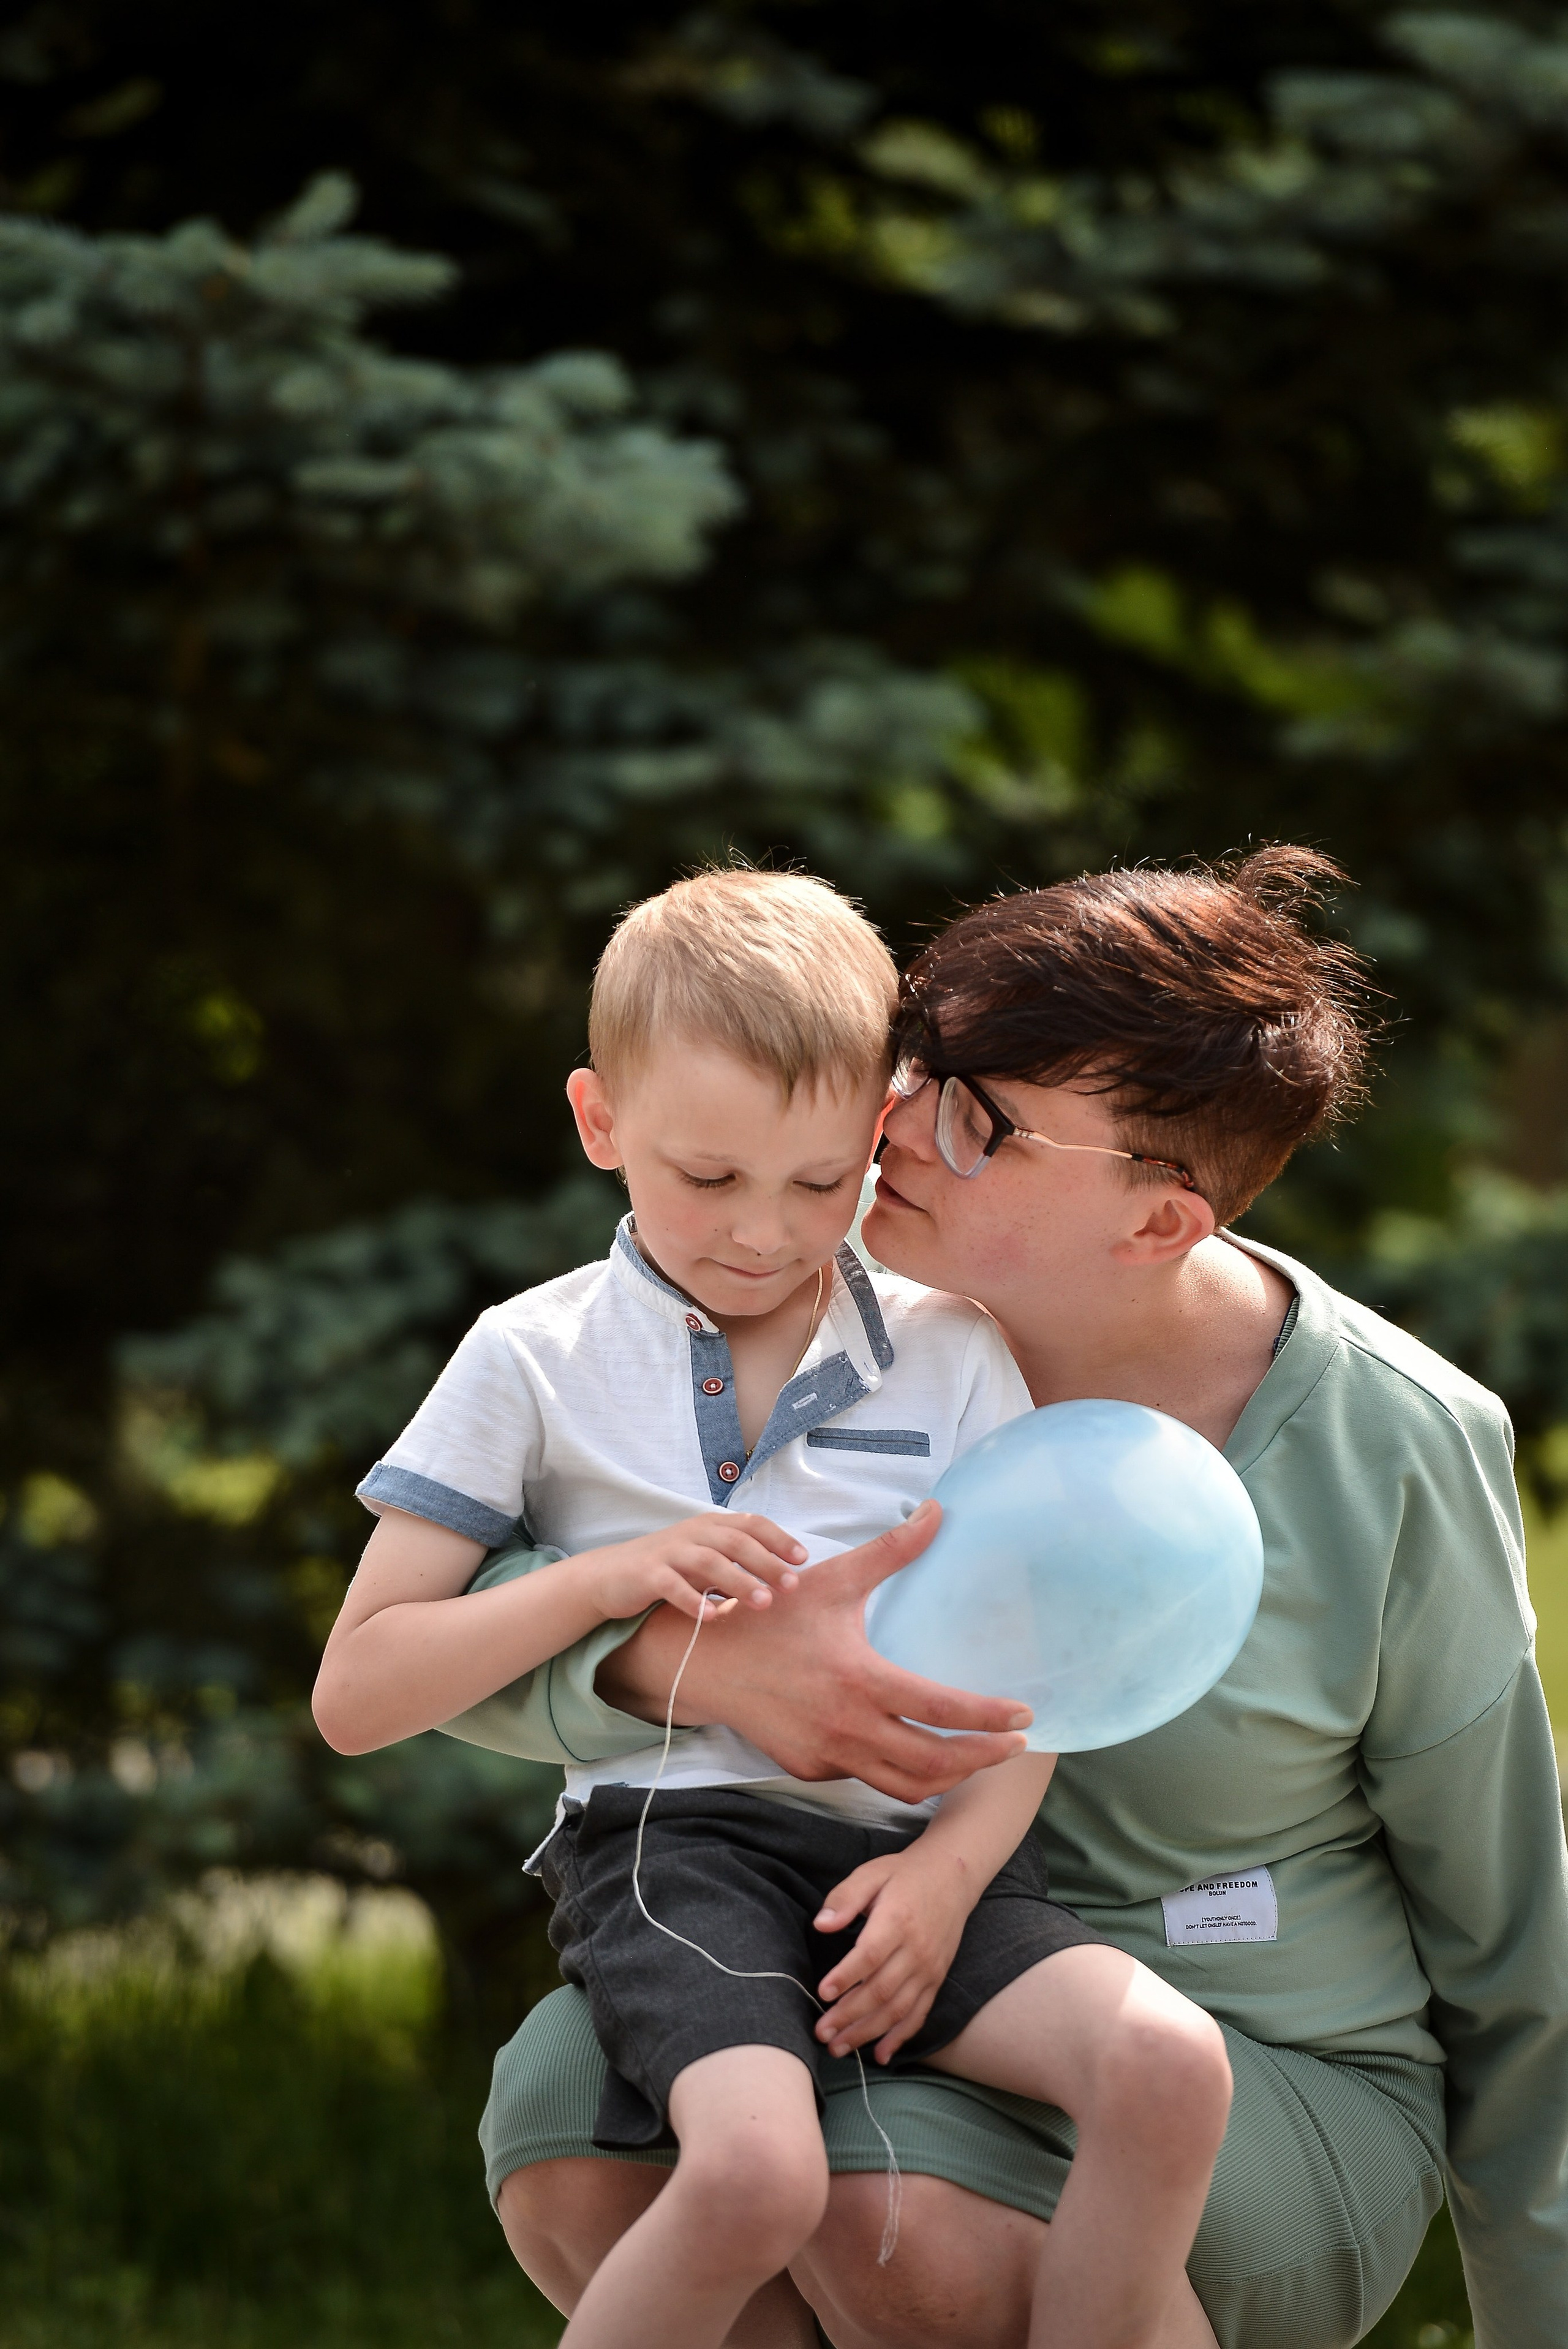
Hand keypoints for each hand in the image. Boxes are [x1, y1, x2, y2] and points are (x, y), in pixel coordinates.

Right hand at [577, 1510, 806, 1623]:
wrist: (609, 1575)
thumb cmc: (667, 1568)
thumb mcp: (703, 1556)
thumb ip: (734, 1559)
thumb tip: (781, 1574)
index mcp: (709, 1525)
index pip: (751, 1524)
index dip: (779, 1539)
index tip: (803, 1559)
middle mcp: (692, 1533)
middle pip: (736, 1542)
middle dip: (767, 1563)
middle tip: (792, 1586)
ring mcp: (669, 1553)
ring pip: (709, 1562)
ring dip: (739, 1581)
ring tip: (763, 1603)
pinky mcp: (647, 1575)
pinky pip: (673, 1586)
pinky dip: (693, 1601)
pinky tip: (711, 1617)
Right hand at [595, 1501, 1031, 1803]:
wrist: (703, 1661)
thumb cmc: (770, 1614)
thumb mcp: (833, 1578)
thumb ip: (892, 1550)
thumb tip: (937, 1511)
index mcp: (860, 1680)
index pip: (941, 1711)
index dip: (989, 1719)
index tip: (1025, 1718)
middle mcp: (848, 1727)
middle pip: (934, 1765)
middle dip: (982, 1759)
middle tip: (1015, 1747)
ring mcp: (828, 1755)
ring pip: (905, 1785)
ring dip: (947, 1776)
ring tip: (977, 1757)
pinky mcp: (811, 1768)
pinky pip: (867, 1778)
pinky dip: (900, 1772)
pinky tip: (918, 1751)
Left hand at [812, 1839, 977, 2063]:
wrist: (952, 1877)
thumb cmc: (904, 1875)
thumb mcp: (872, 1873)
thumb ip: (845, 1898)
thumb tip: (821, 1924)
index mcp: (898, 1921)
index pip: (870, 1956)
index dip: (846, 1977)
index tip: (822, 1993)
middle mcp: (917, 1950)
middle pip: (881, 1991)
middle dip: (849, 2016)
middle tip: (821, 2033)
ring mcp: (929, 1970)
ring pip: (897, 2009)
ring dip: (868, 2033)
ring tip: (839, 2048)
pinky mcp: (936, 1980)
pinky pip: (919, 2015)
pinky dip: (900, 2038)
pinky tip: (881, 2055)